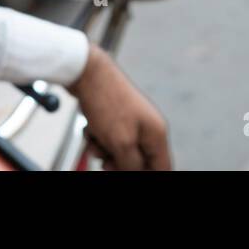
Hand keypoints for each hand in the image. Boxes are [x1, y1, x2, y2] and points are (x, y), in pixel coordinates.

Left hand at [69, 44, 170, 169]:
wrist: (85, 71)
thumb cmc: (107, 103)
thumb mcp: (121, 143)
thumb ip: (132, 165)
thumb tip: (138, 173)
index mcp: (157, 133)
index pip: (162, 167)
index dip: (148, 176)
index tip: (125, 173)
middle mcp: (147, 126)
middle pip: (138, 162)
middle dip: (119, 164)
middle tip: (105, 163)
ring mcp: (131, 120)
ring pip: (120, 151)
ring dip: (104, 151)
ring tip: (94, 140)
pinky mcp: (115, 116)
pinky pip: (108, 138)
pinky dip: (98, 138)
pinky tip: (90, 129)